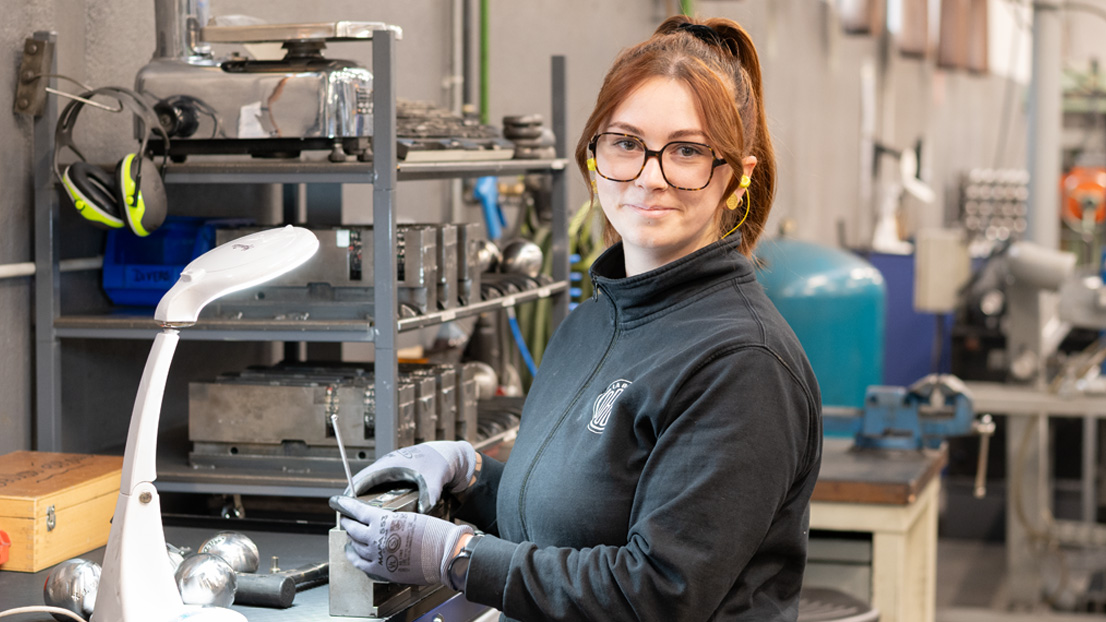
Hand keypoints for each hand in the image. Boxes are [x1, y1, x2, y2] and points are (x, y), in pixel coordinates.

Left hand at [329, 495, 471, 586]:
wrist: (445, 554)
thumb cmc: (432, 533)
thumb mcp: (409, 517)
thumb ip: (389, 520)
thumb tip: (378, 522)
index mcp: (383, 521)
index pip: (356, 510)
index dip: (344, 505)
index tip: (336, 502)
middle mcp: (376, 538)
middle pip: (352, 529)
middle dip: (347, 522)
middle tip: (346, 518)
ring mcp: (378, 556)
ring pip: (355, 546)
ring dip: (351, 539)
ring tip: (349, 534)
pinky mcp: (382, 570)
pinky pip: (361, 564)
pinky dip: (354, 557)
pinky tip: (352, 553)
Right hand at [348, 441, 476, 512]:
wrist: (449, 456)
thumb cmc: (439, 461)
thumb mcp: (434, 478)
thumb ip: (429, 494)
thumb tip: (423, 512)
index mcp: (390, 465)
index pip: (362, 480)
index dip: (350, 495)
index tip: (342, 509)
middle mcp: (387, 470)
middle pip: (363, 488)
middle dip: (354, 504)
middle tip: (349, 523)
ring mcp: (392, 476)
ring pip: (371, 492)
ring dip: (366, 505)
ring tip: (361, 524)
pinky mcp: (398, 483)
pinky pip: (382, 494)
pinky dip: (378, 505)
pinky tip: (381, 520)